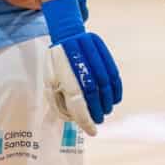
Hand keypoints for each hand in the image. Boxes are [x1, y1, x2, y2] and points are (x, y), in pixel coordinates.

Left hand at [42, 0, 121, 135]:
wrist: (65, 33)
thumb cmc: (57, 64)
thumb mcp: (49, 81)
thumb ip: (57, 101)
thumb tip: (71, 119)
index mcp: (58, 69)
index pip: (75, 98)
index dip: (85, 117)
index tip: (92, 130)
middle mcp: (74, 59)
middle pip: (91, 90)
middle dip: (97, 110)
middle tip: (99, 120)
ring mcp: (88, 51)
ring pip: (105, 82)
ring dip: (107, 101)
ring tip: (105, 111)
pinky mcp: (101, 48)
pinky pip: (113, 72)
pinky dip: (115, 89)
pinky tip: (114, 100)